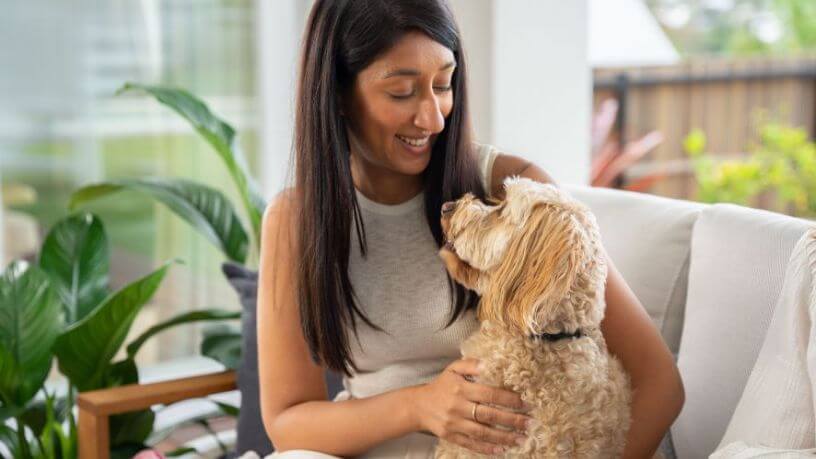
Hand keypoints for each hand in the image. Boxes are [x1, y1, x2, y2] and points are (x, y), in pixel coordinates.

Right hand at [410, 358, 533, 454]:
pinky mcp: (451, 437)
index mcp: (461, 389)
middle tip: (530, 423)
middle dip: (513, 420)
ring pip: (483, 432)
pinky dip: (487, 449)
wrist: (418, 405)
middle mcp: (458, 407)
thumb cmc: (441, 385)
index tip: (526, 403)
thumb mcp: (453, 369)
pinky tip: (501, 451)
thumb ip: (471, 364)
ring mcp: (454, 424)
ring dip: (504, 437)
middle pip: (490, 415)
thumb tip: (490, 364)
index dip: (510, 400)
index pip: (490, 394)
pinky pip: (471, 444)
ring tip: (522, 439)